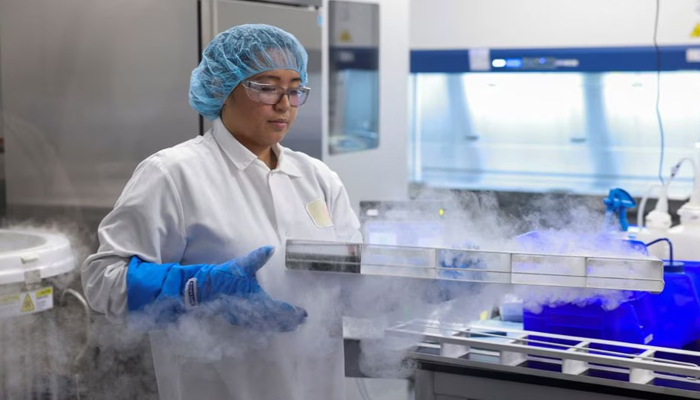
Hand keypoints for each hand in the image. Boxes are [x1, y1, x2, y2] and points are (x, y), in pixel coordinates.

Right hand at [189, 246, 306, 331]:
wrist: (202, 289)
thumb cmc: (223, 277)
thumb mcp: (241, 266)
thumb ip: (257, 258)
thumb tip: (271, 248)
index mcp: (256, 299)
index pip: (279, 309)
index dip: (292, 312)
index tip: (303, 314)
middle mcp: (252, 312)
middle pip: (275, 321)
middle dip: (288, 322)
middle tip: (300, 322)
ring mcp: (244, 318)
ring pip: (266, 325)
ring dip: (279, 326)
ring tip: (291, 326)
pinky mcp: (237, 319)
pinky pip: (257, 326)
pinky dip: (267, 326)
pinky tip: (270, 325)